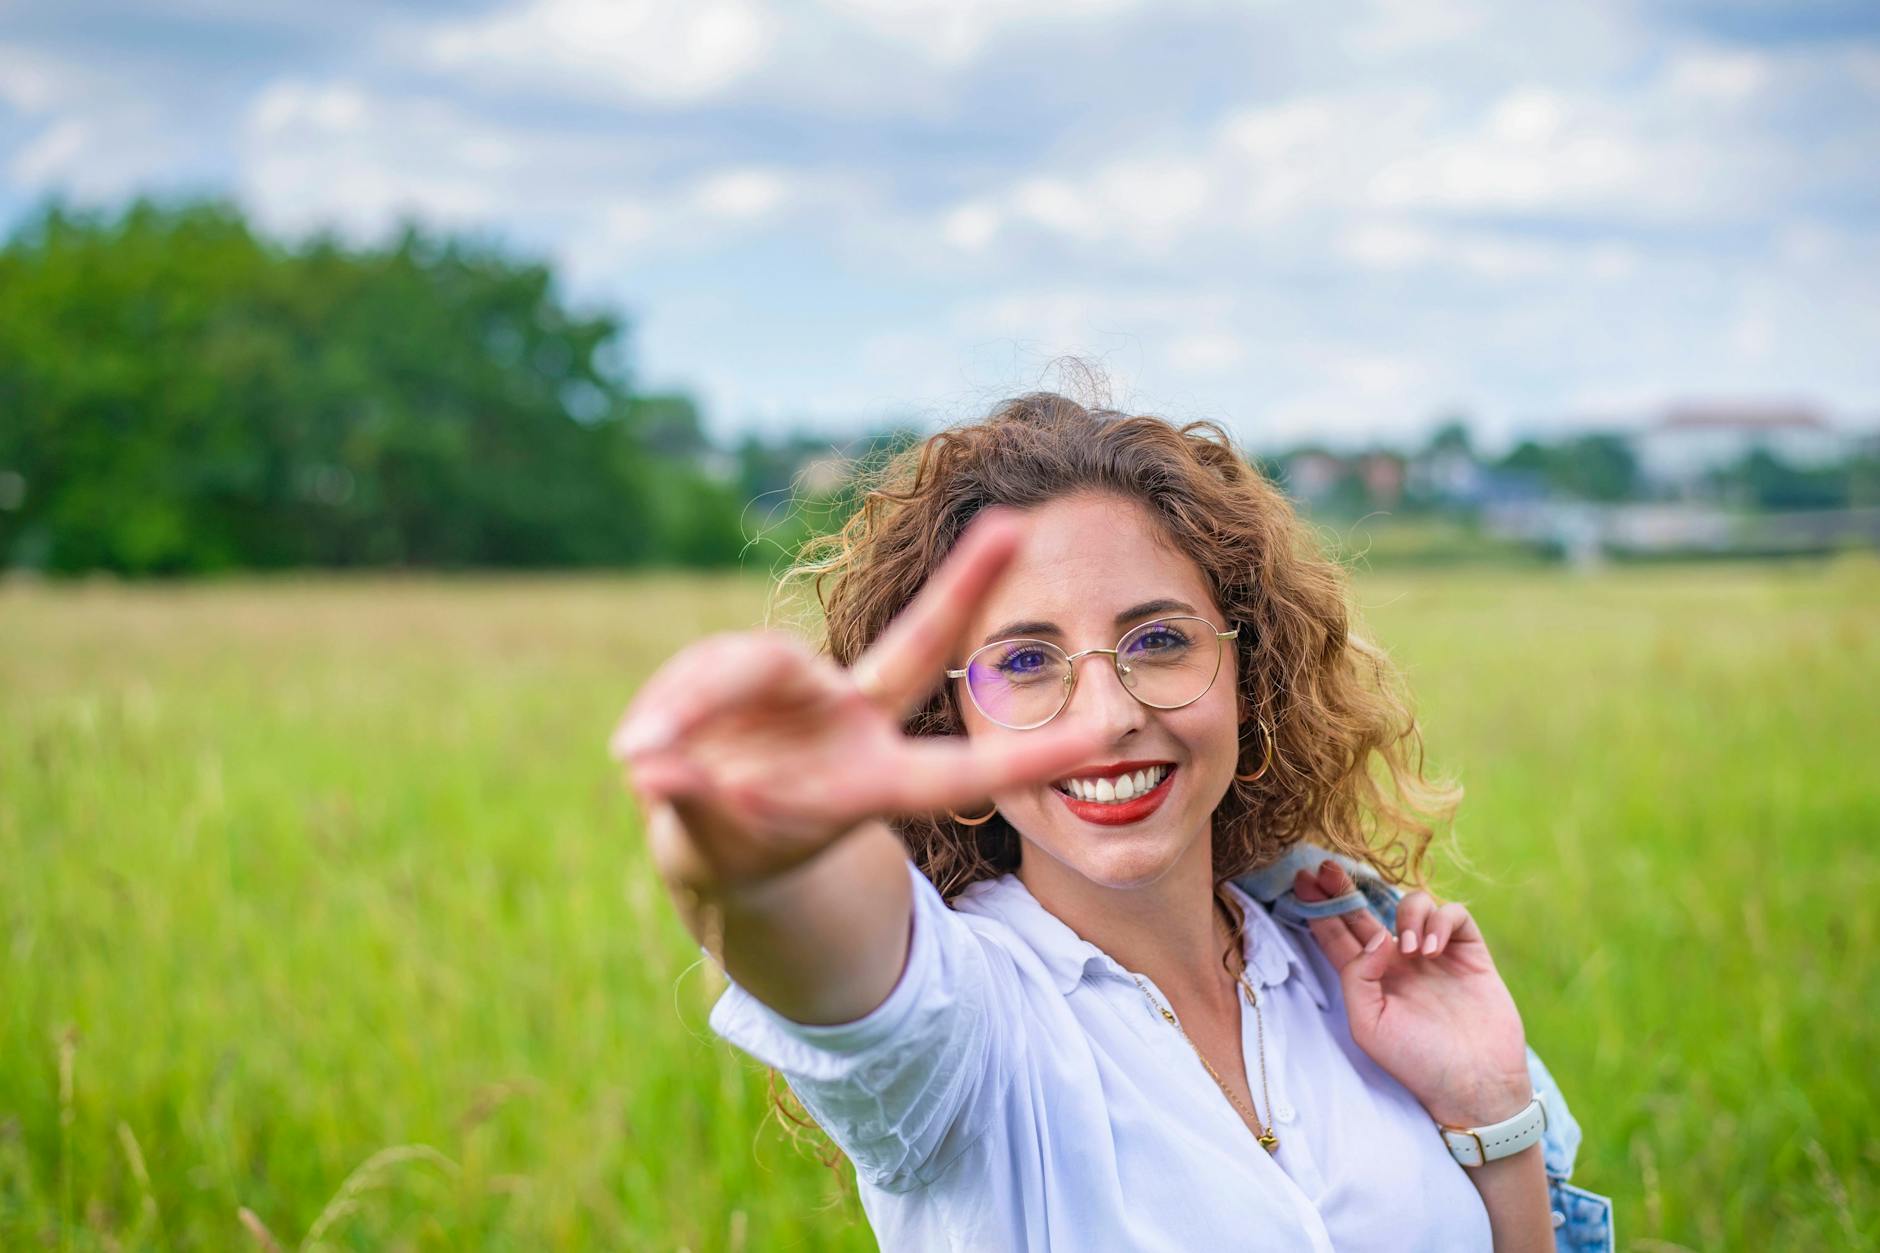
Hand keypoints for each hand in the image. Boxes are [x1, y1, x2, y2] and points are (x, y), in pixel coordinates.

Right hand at [608, 508, 1108, 892]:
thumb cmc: (738, 846)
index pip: (958, 770)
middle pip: (916, 645)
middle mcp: (854, 721)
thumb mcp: (721, 846)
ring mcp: (809, 689)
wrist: (713, 832)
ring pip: (747, 668)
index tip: (1102, 737)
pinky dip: (669, 714)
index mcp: (874, 783)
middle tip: (1018, 524)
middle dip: (963, 587)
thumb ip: (695, 806)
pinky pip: (701, 675)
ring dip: (690, 710)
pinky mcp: (753, 668)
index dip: (1027, 756)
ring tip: (644, 764)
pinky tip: (643, 754)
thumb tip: (652, 766)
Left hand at [1293, 860, 1530, 1128]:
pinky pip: (1453, 915)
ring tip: (1410, 949)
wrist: (1475, 1084)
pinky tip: (1433, 948)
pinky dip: (1440, 921)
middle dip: (1345, 887)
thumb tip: (1375, 937)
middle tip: (1326, 868)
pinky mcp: (1469, 953)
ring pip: (1412, 905)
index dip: (1320, 909)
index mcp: (1370, 979)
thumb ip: (1357, 977)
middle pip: (1366, 912)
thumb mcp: (1368, 1025)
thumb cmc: (1417, 1062)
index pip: (1338, 935)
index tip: (1302, 882)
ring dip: (1406, 915)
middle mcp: (1398, 962)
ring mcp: (1435, 954)